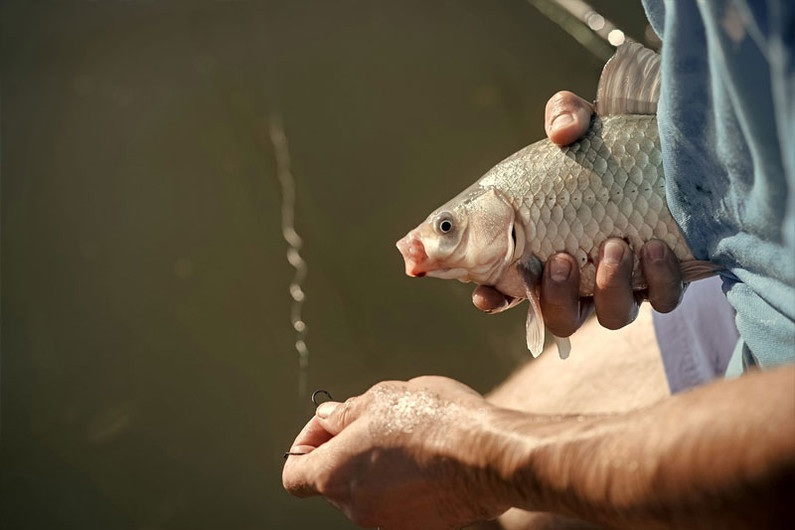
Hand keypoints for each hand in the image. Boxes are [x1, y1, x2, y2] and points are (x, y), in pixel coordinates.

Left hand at [282, 377, 510, 528]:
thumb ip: (345, 413)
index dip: (306, 442)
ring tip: (412, 434)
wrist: (491, 457)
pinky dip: (403, 481)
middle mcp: (356, 507)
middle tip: (379, 418)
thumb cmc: (436, 421)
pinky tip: (430, 456)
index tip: (330, 423)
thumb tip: (328, 419)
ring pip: (368, 489)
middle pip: (334, 479)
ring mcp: (387, 522)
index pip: (294, 473)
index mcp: (336, 474)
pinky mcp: (418, 528)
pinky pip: (398, 501)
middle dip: (348, 447)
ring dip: (377, 463)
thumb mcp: (383, 397)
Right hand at [473, 91, 683, 334]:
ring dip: (608, 287)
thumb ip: (565, 115)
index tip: (486, 296)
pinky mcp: (666, 279)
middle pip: (561, 319)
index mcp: (547, 250)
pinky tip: (654, 246)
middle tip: (561, 259)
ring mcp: (625, 283)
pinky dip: (657, 280)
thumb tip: (563, 133)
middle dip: (557, 298)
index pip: (511, 289)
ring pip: (611, 316)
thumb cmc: (614, 144)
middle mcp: (584, 278)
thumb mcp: (585, 122)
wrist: (673, 148)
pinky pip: (662, 299)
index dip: (495, 299)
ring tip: (614, 245)